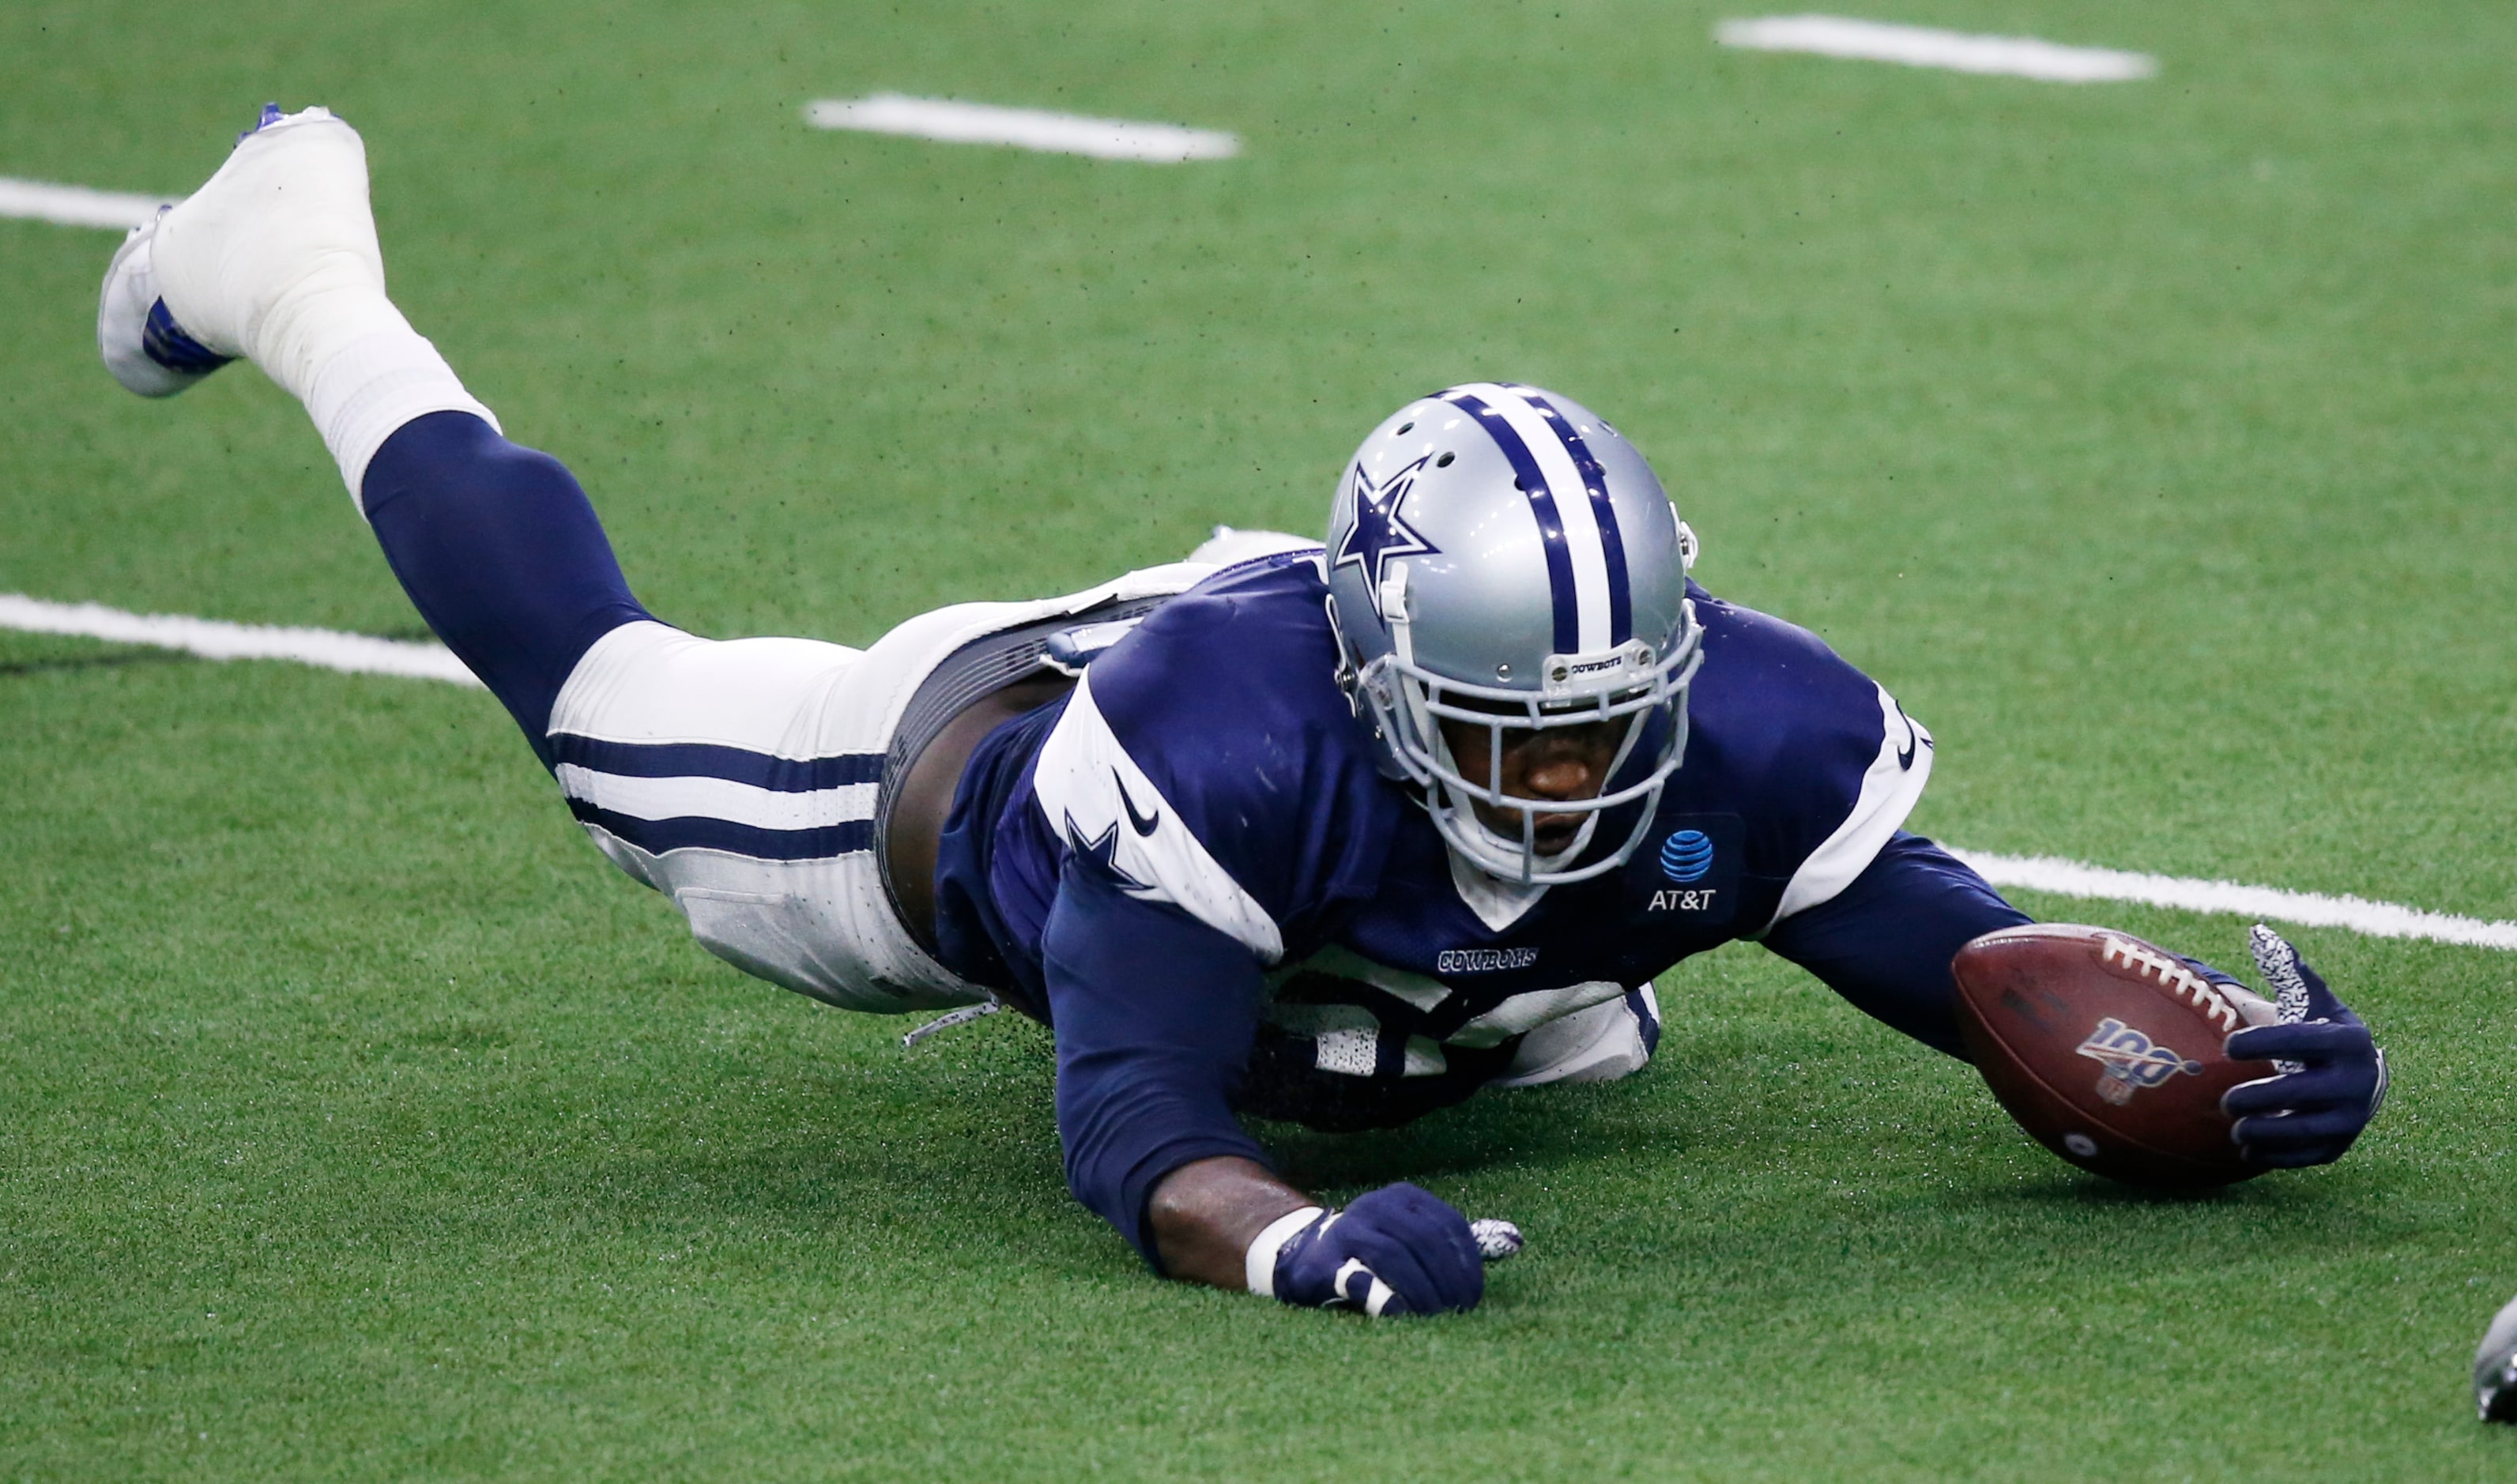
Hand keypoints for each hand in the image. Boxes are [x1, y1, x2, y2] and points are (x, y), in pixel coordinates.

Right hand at [1249, 1183, 1492, 1315]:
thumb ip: (1454, 1242)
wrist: (1305, 1259)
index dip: (1468, 1264)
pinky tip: (1405, 1317)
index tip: (1474, 1298)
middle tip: (1459, 1312)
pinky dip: (1387, 1299)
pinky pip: (1361, 1279)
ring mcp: (1347, 1229)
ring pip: (1395, 1256)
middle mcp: (1375, 1204)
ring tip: (1437, 1319)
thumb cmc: (1372, 1253)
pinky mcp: (1325, 1261)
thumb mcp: (1412, 1237)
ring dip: (1422, 1292)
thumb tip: (1517, 1242)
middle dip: (1448, 1280)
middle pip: (1425, 1240)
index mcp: (1403, 1197)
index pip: (1449, 1226)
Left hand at [2221, 925, 2386, 1167]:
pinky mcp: (2337, 1146)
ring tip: (2233, 1126)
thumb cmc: (2320, 1031)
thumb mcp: (2311, 1000)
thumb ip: (2287, 970)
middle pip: (2305, 1092)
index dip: (2266, 1043)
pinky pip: (2306, 1156)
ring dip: (2266, 1131)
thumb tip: (2259, 931)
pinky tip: (2247, 1149)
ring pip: (2307, 1131)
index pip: (2305, 1041)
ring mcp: (2351, 1118)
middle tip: (2225, 1098)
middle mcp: (2357, 1082)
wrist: (2354, 1076)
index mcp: (2349, 1041)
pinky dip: (2276, 1156)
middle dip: (2262, 1097)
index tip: (2228, 1046)